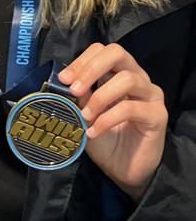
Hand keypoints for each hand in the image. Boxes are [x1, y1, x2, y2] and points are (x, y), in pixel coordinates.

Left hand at [58, 42, 167, 199]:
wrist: (122, 170)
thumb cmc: (104, 138)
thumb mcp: (85, 112)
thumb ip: (79, 95)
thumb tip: (63, 81)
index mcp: (118, 72)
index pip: (102, 50)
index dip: (82, 61)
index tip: (64, 79)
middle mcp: (137, 77)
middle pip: (117, 52)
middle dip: (91, 68)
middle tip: (74, 90)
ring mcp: (150, 95)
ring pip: (127, 79)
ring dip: (99, 97)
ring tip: (85, 116)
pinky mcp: (157, 115)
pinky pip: (131, 108)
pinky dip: (107, 119)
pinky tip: (94, 131)